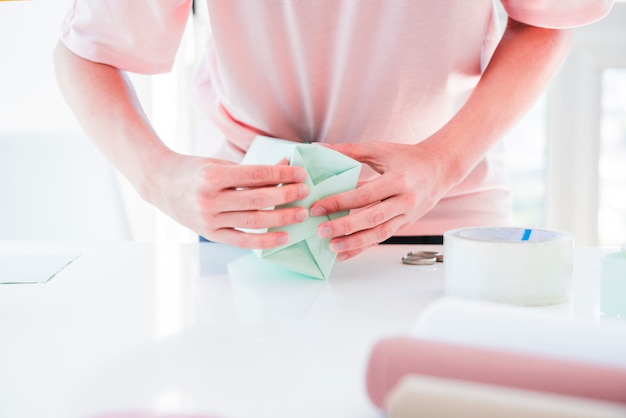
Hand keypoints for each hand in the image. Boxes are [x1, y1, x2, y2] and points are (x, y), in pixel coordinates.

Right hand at [145, 152, 309, 248]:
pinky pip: (242, 240)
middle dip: (286, 196)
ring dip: (281, 218)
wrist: (160, 184)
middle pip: (258, 200)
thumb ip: (252, 170)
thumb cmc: (195, 170)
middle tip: (306, 192)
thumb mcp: (221, 163)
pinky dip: (264, 240)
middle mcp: (209, 199)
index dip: (282, 174)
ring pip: (253, 221)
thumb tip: (286, 167)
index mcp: (212, 175)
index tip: (301, 174)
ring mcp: (208, 219)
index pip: (256, 175)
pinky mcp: (210, 234)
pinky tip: (283, 237)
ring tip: (300, 214)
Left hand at [310, 141, 455, 259]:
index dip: (340, 202)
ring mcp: (406, 215)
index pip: (365, 195)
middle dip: (345, 227)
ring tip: (331, 248)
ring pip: (379, 234)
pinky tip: (345, 253)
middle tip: (321, 231)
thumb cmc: (408, 157)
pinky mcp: (405, 225)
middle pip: (372, 218)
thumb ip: (350, 150)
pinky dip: (363, 247)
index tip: (318, 207)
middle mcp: (405, 201)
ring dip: (354, 244)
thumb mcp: (380, 149)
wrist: (440, 168)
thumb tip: (320, 147)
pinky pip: (382, 238)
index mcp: (398, 180)